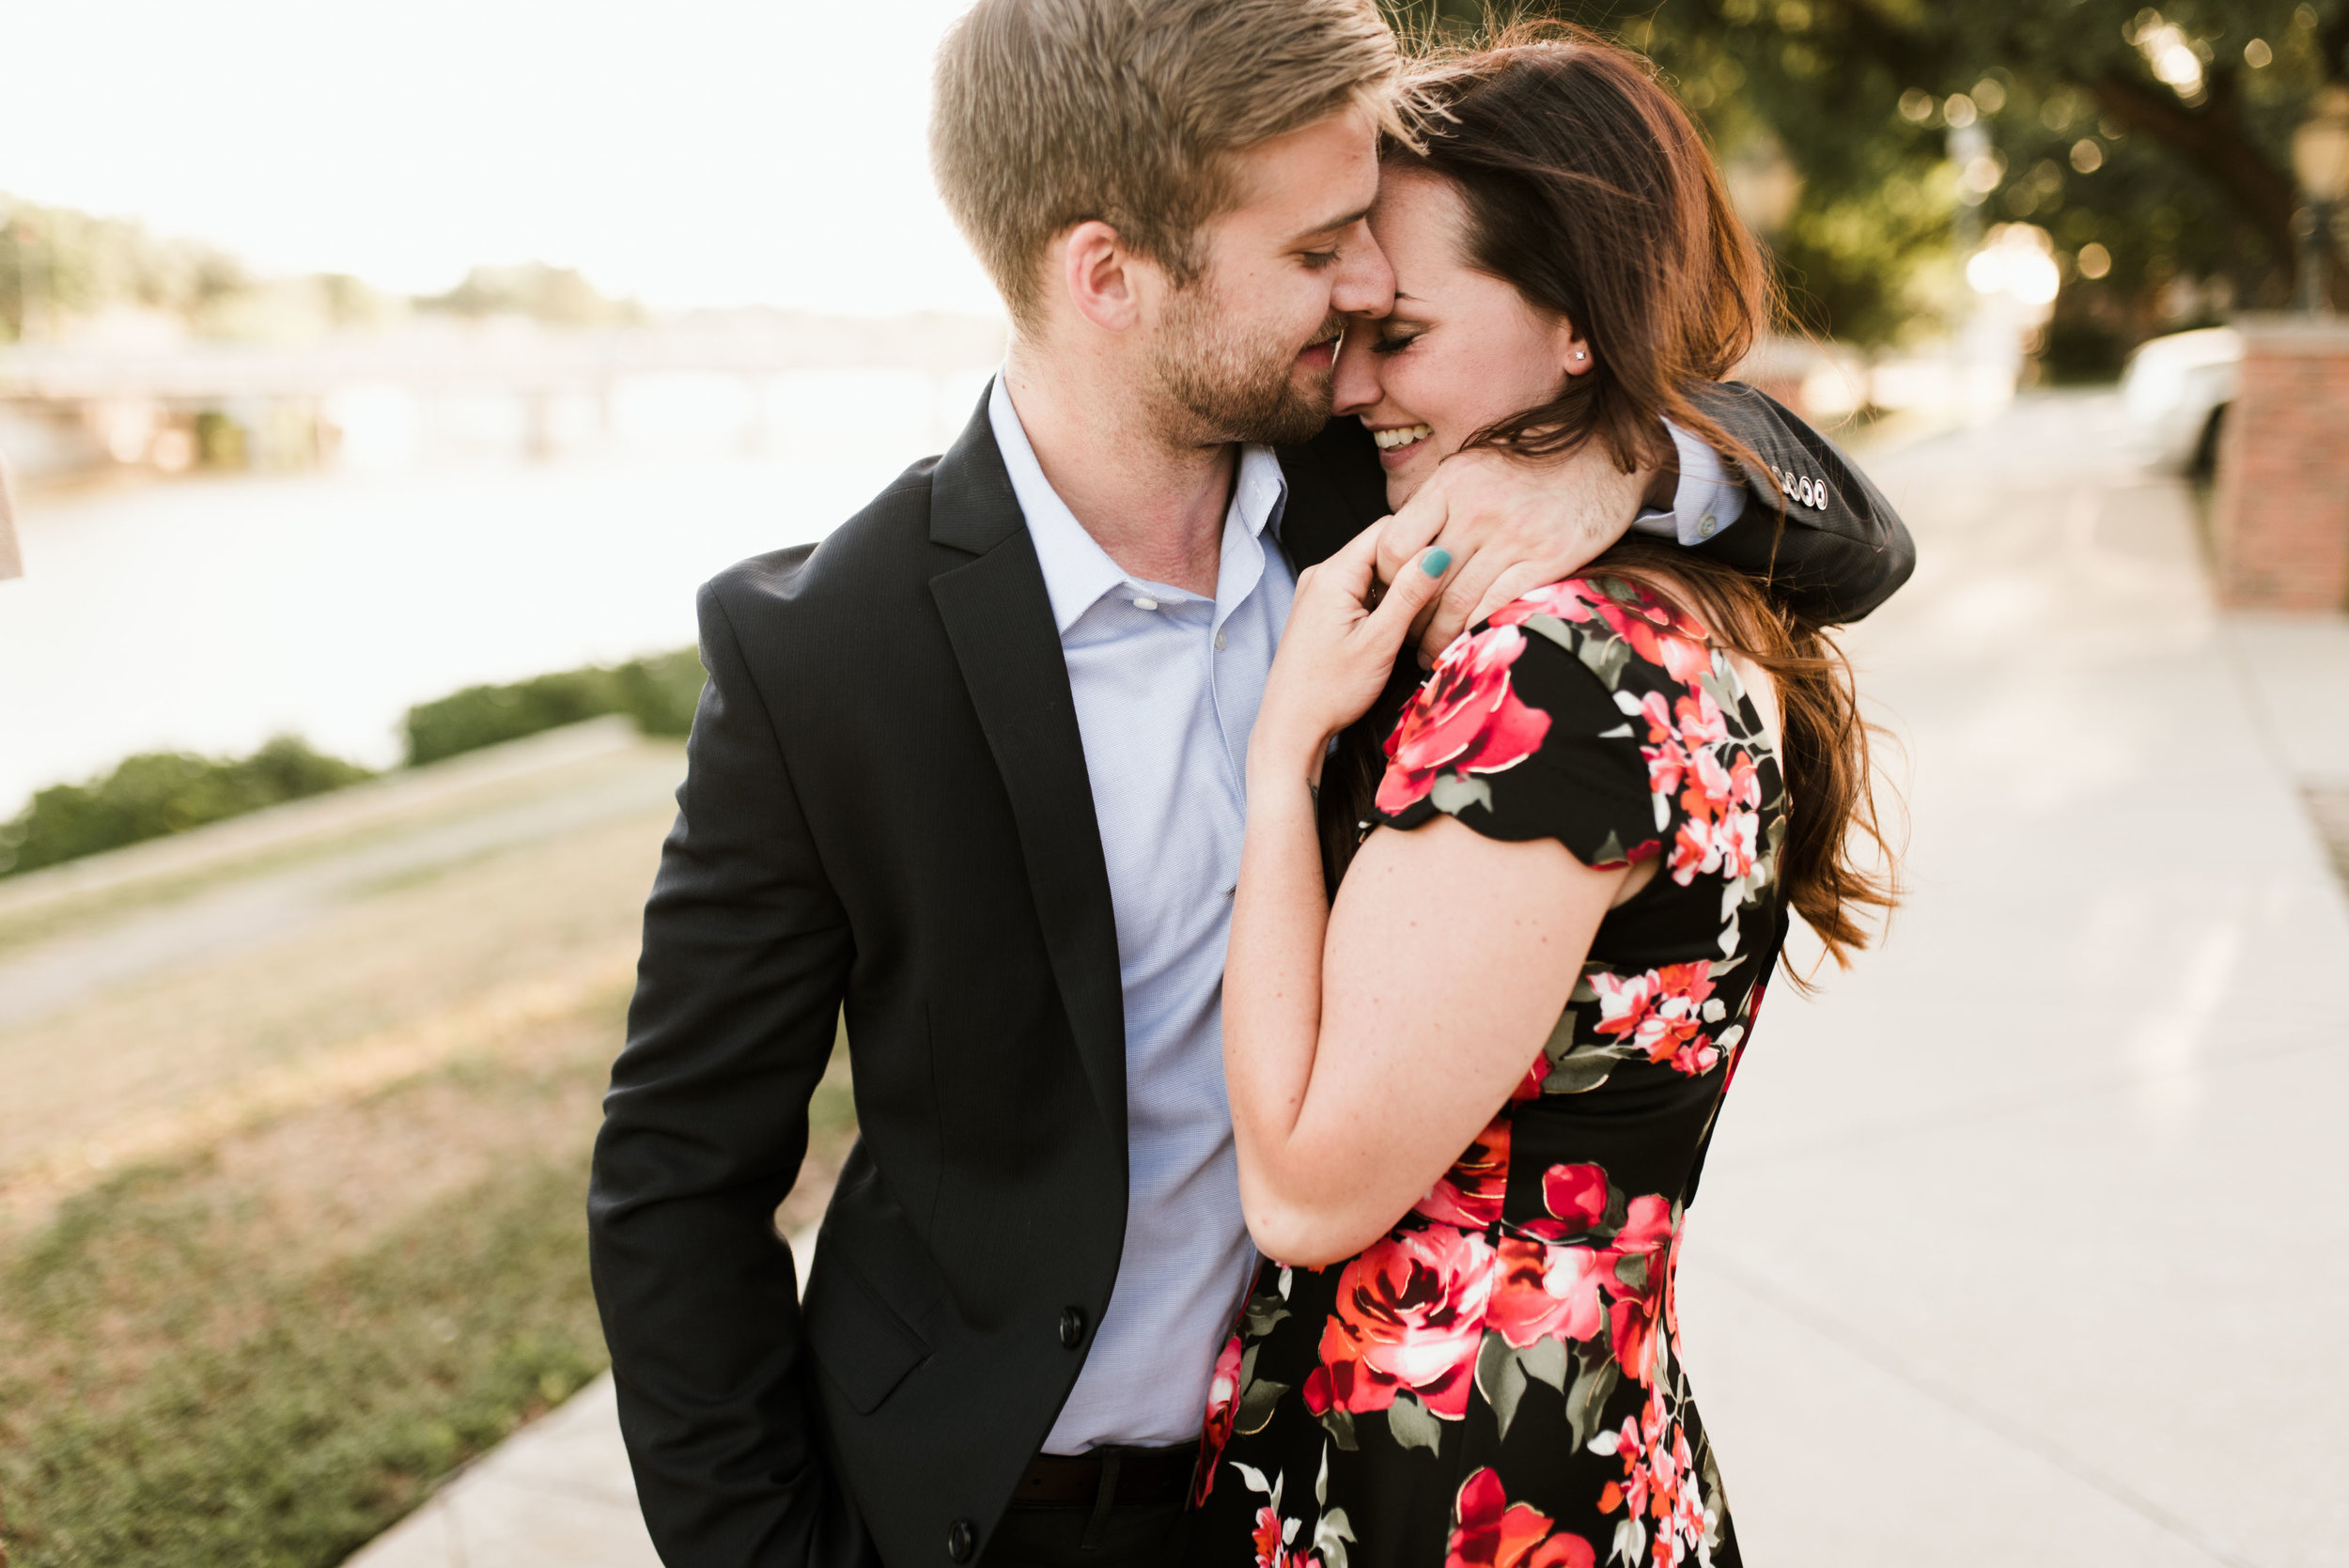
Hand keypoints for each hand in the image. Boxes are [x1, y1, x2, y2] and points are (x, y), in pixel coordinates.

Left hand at [1252, 524, 1450, 786]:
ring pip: (1373, 572)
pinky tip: (1391, 630)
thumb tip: (1439, 553)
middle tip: (1434, 600)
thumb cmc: (1330, 691)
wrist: (1291, 727)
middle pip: (1382, 549)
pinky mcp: (1320, 610)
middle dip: (1411, 570)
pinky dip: (1381, 604)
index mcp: (1333, 573)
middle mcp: (1321, 574)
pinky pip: (1360, 591)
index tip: (1448, 565)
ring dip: (1398, 590)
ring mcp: (1318, 591)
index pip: (1388, 530)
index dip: (1423, 542)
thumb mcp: (1380, 642)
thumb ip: (1411, 594)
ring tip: (1413, 621)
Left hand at [1373, 443, 1652, 664]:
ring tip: (1432, 655)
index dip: (1387, 580)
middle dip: (1409, 620)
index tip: (1391, 598)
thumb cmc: (1533, 460)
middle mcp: (1476, 509)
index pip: (1396, 545)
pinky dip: (1478, 632)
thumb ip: (1438, 503)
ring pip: (1458, 603)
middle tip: (1404, 641)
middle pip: (1425, 581)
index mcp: (1450, 484)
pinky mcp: (1548, 557)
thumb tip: (1403, 545)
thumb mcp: (1474, 466)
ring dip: (1439, 638)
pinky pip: (1499, 605)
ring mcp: (1513, 534)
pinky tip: (1469, 645)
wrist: (1603, 451)